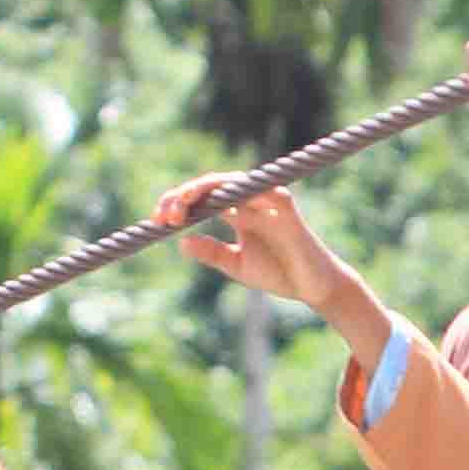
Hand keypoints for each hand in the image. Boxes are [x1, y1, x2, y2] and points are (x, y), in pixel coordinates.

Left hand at [153, 172, 349, 312]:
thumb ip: (212, 252)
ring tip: (183, 205)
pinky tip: (217, 198)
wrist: (312, 287)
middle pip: (209, 186)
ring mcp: (265, 201)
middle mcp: (249, 202)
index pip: (202, 199)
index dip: (177, 204)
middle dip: (183, 196)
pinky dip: (240, 189)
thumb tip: (182, 243)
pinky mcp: (284, 205)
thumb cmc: (279, 274)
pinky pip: (261, 188)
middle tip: (165, 216)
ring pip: (229, 182)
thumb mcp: (236, 265)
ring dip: (202, 189)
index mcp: (236, 213)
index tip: (156, 221)